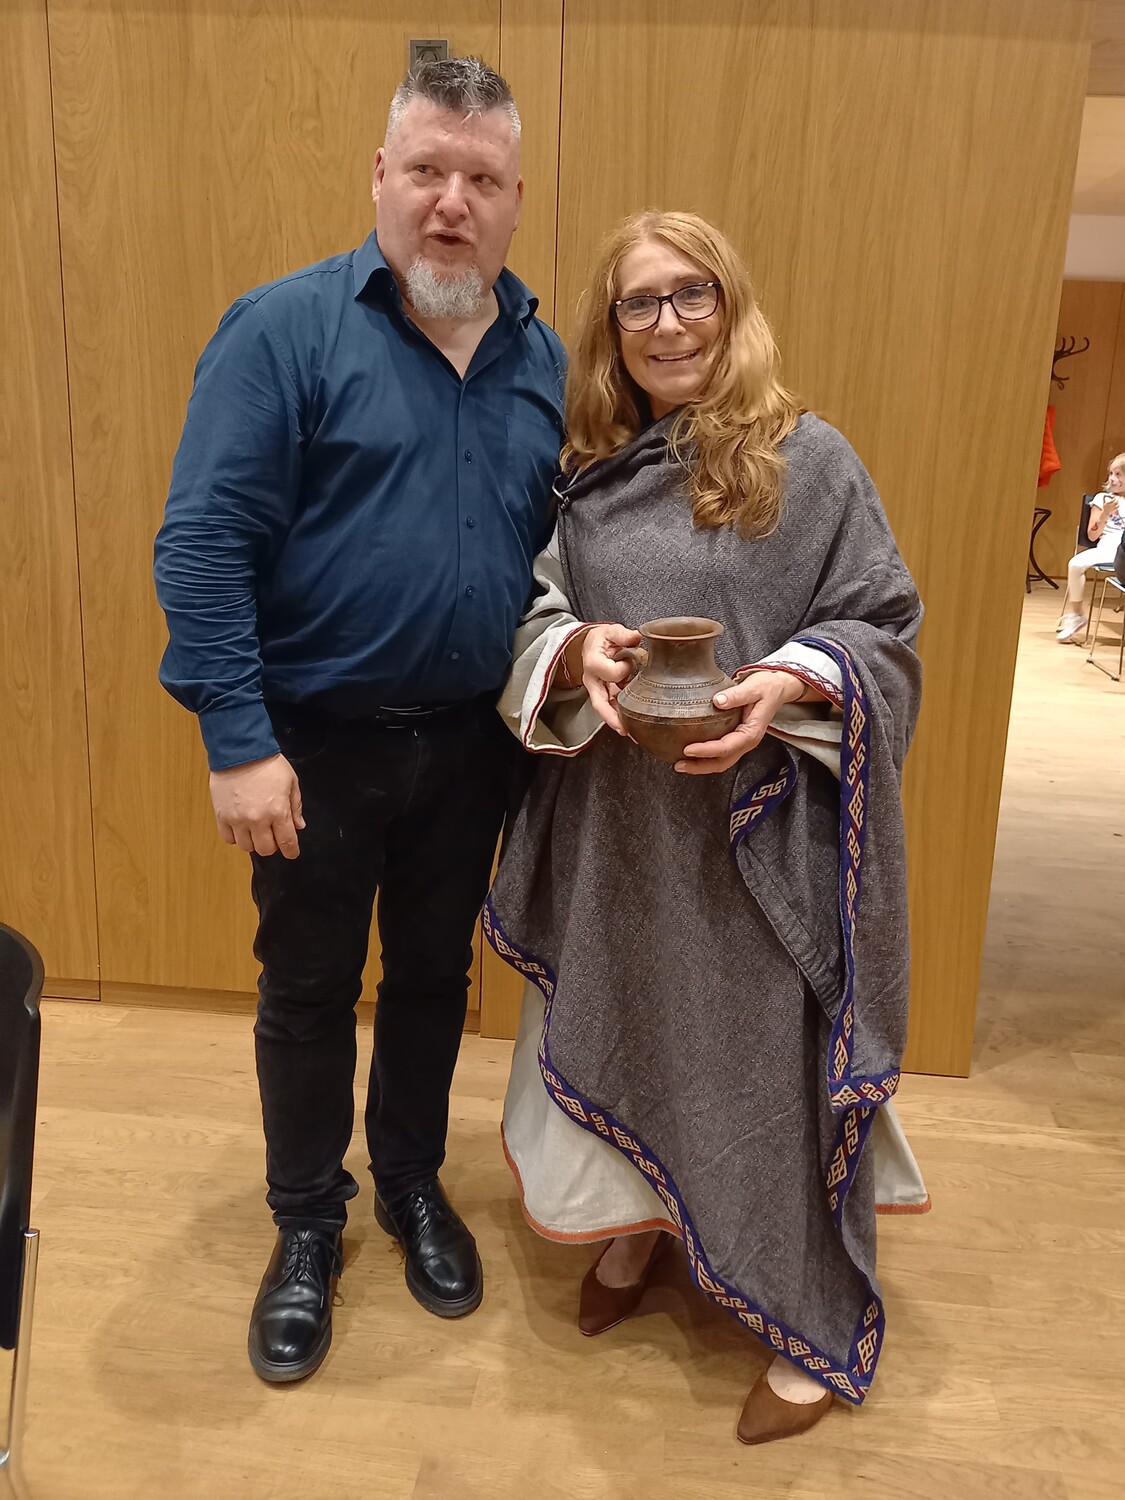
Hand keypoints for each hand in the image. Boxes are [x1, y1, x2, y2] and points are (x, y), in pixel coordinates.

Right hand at [209, 754, 304, 857]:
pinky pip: (228, 838)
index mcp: (278, 811)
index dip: (291, 851)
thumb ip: (295, 807)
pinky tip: (240, 827)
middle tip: (273, 836)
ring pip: (246, 847)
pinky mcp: (221, 816)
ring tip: (255, 830)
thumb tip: (299, 826)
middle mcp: (257, 819)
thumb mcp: (291, 782)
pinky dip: (235, 837)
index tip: (292, 853)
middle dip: (272, 846)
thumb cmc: (268, 764)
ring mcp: (237, 819)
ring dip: (253, 842)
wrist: (240, 751)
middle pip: (266, 849)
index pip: (287, 842)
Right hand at [579, 623, 643, 734]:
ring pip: (604, 709)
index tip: (631, 660)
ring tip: (631, 733)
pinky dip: (619, 716)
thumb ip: (622, 634)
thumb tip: (636, 637)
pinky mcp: (603, 694)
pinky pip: (610, 707)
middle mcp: (592, 680)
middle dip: (611, 717)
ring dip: (616, 721)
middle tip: (625, 730)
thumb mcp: (610, 631)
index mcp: (593, 662)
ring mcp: (597, 689)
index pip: (611, 673)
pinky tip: (631, 725)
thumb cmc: (601, 639)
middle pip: (600, 703)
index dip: (624, 668)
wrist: (591, 644)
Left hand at [675, 670, 805, 774]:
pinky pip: (721, 754)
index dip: (706, 750)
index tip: (687, 749)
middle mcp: (747, 742)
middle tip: (678, 765)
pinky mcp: (736, 738)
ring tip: (681, 765)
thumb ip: (736, 695)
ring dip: (701, 765)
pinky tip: (692, 755)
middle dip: (700, 766)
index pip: (726, 747)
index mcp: (751, 732)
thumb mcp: (754, 687)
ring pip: (722, 761)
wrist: (778, 687)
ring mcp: (741, 742)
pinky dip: (706, 758)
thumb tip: (718, 700)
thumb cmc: (767, 687)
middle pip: (722, 762)